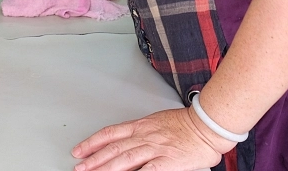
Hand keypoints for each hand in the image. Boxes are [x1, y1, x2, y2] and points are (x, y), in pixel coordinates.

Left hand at [72, 107, 233, 170]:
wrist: (207, 125)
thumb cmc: (187, 124)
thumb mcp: (158, 122)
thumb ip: (142, 132)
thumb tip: (127, 143)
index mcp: (141, 125)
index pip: (110, 133)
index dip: (93, 142)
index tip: (80, 150)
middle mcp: (144, 136)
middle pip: (113, 148)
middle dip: (93, 159)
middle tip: (79, 167)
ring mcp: (155, 149)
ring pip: (123, 159)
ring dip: (105, 167)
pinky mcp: (167, 161)